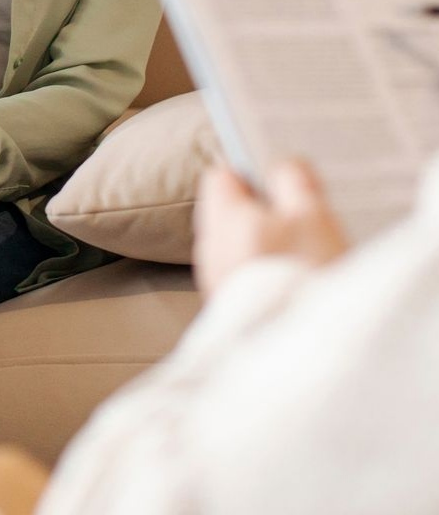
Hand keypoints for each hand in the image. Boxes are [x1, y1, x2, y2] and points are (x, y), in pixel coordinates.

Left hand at [193, 160, 349, 297]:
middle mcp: (209, 247)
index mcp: (222, 216)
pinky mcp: (230, 311)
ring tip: (304, 252)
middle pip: (228, 210)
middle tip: (301, 215)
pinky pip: (244, 276)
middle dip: (261, 209)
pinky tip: (295, 282)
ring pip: (237, 245)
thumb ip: (293, 180)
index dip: (251, 169)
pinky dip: (264, 271)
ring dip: (265, 242)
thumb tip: (282, 165)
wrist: (301, 357)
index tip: (279, 173)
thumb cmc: (305, 277)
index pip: (221, 175)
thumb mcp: (312, 216)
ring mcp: (216, 282)